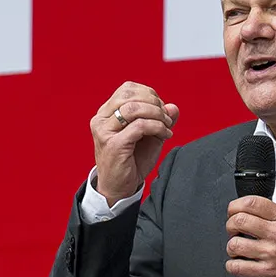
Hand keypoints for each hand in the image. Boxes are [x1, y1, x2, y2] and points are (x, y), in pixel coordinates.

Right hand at [90, 82, 178, 202]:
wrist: (119, 187)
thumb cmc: (132, 161)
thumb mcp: (150, 136)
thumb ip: (161, 120)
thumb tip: (173, 106)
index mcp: (105, 113)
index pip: (127, 89)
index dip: (149, 94)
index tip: (162, 108)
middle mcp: (101, 119)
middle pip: (130, 95)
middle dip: (155, 103)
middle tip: (167, 118)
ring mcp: (105, 131)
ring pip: (134, 108)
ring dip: (157, 114)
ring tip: (167, 126)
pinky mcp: (114, 144)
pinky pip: (140, 126)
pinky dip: (157, 127)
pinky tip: (165, 136)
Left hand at [226, 197, 275, 276]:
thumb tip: (263, 211)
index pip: (251, 203)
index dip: (235, 205)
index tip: (233, 211)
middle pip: (238, 221)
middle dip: (230, 225)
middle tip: (234, 230)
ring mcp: (270, 254)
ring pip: (234, 244)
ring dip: (231, 246)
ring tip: (238, 248)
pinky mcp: (266, 272)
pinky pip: (237, 267)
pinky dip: (232, 265)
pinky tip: (239, 263)